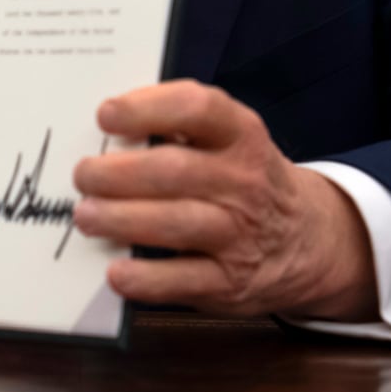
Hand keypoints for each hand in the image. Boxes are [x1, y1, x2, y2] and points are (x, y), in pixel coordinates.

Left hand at [71, 79, 376, 320]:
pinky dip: (145, 279)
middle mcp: (244, 182)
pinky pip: (183, 281)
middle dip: (118, 173)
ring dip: (122, 219)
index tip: (106, 114)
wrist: (307, 241)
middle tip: (83, 175)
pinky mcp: (230, 282)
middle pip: (174, 171)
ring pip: (176, 224)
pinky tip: (116, 272)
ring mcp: (239, 235)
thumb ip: (177, 127)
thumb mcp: (228, 141)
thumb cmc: (242, 179)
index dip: (147, 108)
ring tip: (87, 216)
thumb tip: (105, 127)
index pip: (198, 108)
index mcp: (240, 135)